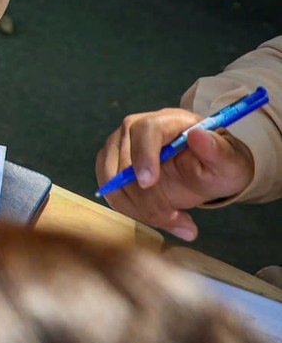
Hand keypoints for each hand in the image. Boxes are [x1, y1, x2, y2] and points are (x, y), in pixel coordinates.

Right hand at [96, 107, 255, 240]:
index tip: (148, 183)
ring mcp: (118, 146)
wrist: (206, 172)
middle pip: (125, 162)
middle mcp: (135, 128)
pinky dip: (134, 211)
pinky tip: (162, 217)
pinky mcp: (111, 166)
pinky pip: (112, 193)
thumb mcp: (230, 161)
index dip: (143, 155)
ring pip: (114, 182)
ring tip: (176, 221)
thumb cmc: (218, 164)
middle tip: (178, 220)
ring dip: (141, 209)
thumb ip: (219, 150)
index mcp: (167, 121)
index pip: (145, 130)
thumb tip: (198, 135)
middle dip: (147, 198)